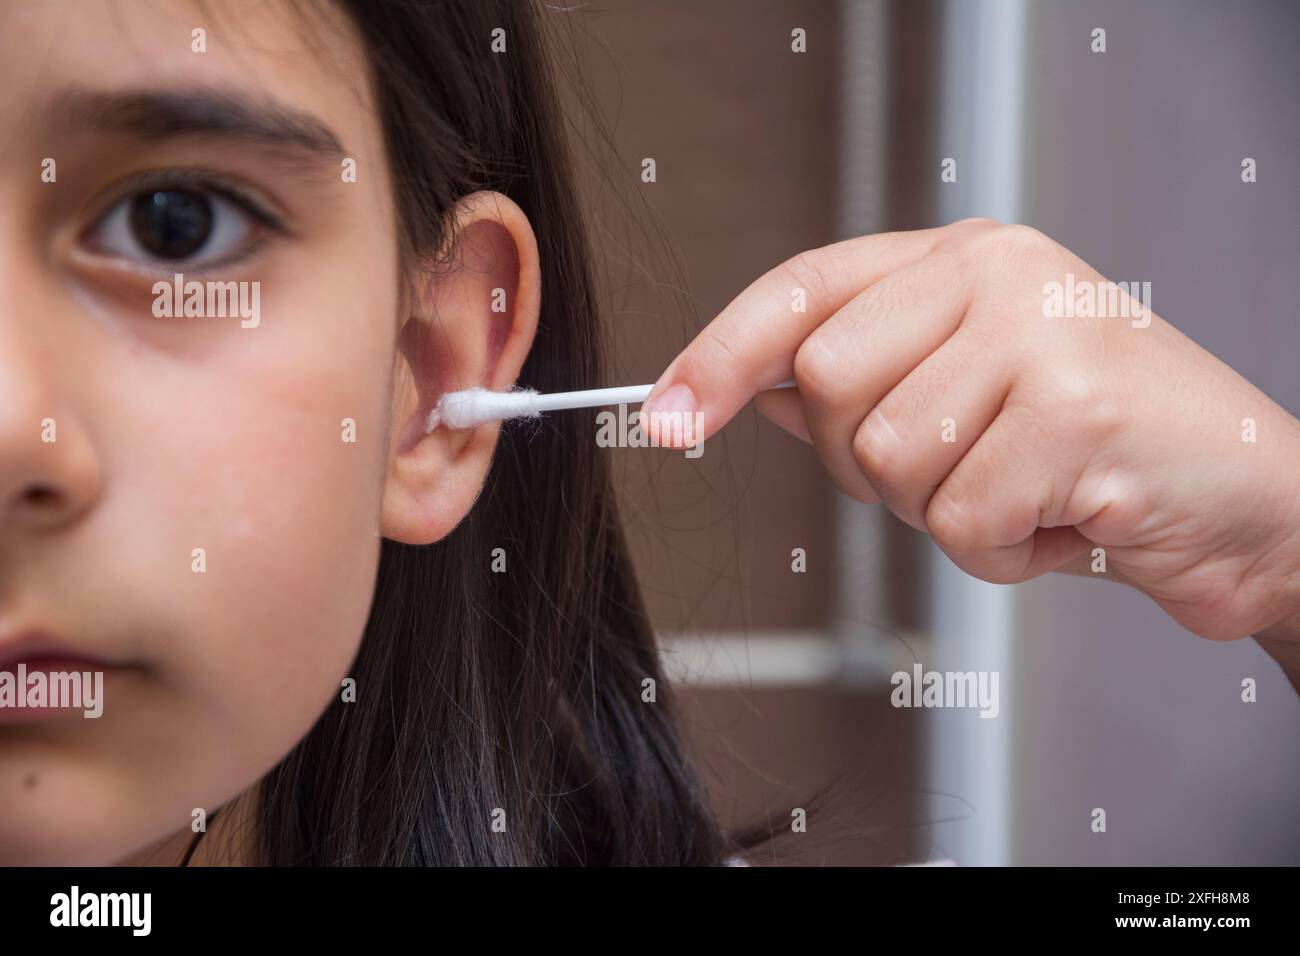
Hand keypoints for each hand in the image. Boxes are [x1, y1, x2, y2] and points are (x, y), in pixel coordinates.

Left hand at [641, 219, 1299, 643]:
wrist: (1253, 503)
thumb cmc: (1101, 454)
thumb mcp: (973, 397)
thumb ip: (864, 382)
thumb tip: (743, 390)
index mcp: (961, 259)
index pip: (800, 291)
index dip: (718, 356)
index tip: (662, 417)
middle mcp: (997, 273)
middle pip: (826, 385)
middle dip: (875, 465)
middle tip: (964, 471)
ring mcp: (1040, 330)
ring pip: (888, 458)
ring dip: (947, 513)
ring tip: (1027, 494)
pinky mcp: (1076, 407)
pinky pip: (960, 517)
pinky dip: (1002, 552)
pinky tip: (1064, 522)